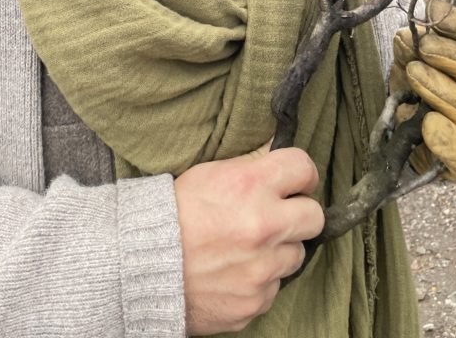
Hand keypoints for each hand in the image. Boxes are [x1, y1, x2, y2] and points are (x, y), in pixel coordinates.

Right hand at [174, 146, 323, 334]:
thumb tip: (277, 154)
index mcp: (251, 186)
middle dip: (299, 213)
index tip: (295, 181)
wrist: (140, 266)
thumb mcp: (209, 173)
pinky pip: (273, 288)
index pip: (304, 168)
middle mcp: (264, 227)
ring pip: (295, 255)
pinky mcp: (255, 302)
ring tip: (246, 246)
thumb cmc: (172, 214)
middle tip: (279, 214)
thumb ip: (249, 167)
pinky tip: (234, 271)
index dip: (301, 174)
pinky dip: (259, 280)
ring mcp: (262, 269)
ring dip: (278, 250)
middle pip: (314, 216)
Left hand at [390, 0, 455, 181]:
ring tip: (414, 75)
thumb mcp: (412, 65)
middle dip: (455, 59)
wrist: (413, 145)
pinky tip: (429, 124)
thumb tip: (406, 37)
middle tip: (425, 47)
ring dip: (443, 91)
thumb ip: (410, 52)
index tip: (435, 12)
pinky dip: (447, 138)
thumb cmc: (420, 96)